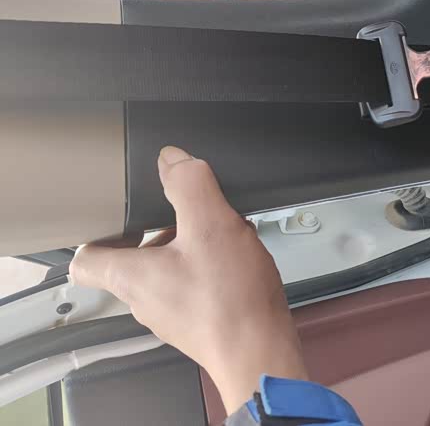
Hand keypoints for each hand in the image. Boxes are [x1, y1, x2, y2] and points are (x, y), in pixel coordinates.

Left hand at [70, 146, 307, 412]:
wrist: (262, 351)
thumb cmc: (230, 298)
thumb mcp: (211, 225)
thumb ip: (188, 185)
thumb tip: (171, 159)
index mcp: (131, 275)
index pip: (86, 259)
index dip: (96, 233)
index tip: (116, 216)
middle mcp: (144, 300)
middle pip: (134, 259)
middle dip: (160, 231)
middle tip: (186, 215)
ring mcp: (172, 316)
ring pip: (168, 272)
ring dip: (190, 248)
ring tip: (221, 235)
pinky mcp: (199, 324)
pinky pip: (195, 288)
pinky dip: (210, 269)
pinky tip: (238, 261)